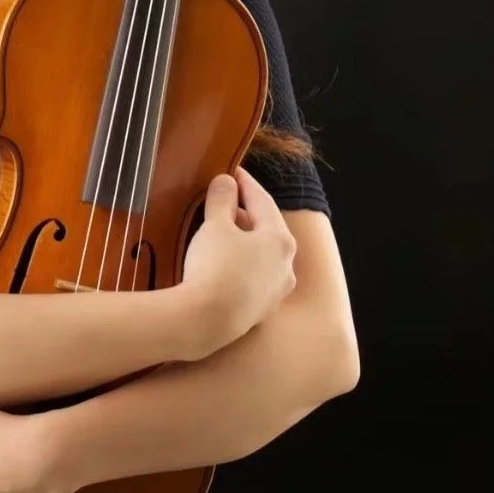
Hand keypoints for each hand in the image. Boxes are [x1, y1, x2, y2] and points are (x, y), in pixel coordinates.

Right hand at [181, 167, 296, 352]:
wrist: (206, 321)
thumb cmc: (215, 266)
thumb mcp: (215, 225)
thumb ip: (222, 199)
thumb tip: (227, 182)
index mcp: (280, 239)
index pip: (262, 200)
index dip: (244, 183)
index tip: (231, 171)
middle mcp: (286, 265)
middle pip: (266, 229)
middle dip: (244, 212)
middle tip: (222, 200)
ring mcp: (277, 291)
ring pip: (262, 256)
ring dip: (244, 240)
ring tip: (220, 231)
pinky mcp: (262, 310)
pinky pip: (254, 277)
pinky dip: (242, 264)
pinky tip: (224, 263)